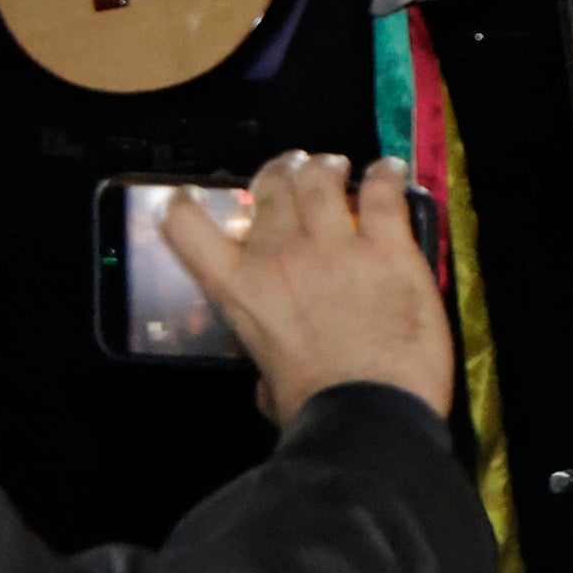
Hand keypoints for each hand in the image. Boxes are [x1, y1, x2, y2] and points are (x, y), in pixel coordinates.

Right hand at [160, 151, 456, 423]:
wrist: (371, 408)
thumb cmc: (318, 408)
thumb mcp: (269, 387)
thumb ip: (267, 369)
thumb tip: (272, 379)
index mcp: (239, 291)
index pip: (188, 229)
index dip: (183, 206)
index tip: (188, 197)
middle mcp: (280, 257)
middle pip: (269, 191)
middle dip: (278, 173)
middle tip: (291, 168)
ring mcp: (335, 246)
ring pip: (320, 183)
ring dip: (325, 168)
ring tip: (334, 164)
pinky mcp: (388, 248)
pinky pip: (383, 196)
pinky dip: (386, 177)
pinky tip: (390, 170)